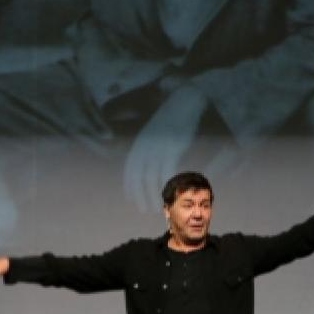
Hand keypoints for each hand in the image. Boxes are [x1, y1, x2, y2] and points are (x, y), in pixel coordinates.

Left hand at [123, 84, 210, 211]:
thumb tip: (146, 166)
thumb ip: (147, 150)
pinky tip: (171, 192)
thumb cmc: (170, 121)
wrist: (183, 103)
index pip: (130, 171)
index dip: (130, 187)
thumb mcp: (152, 135)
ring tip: (158, 206)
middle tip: (146, 209)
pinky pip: (167, 171)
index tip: (132, 200)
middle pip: (139, 178)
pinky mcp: (172, 148)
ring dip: (154, 195)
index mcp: (138, 145)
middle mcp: (145, 147)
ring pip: (152, 178)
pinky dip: (167, 184)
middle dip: (141, 196)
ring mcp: (158, 148)